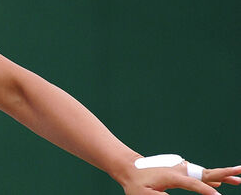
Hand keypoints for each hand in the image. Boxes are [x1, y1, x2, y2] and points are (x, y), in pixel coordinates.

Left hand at [122, 162, 240, 194]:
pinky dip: (213, 177)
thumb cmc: (135, 183)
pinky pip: (200, 175)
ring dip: (223, 176)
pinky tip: (222, 181)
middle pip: (206, 173)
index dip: (207, 191)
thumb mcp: (143, 193)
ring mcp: (181, 169)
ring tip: (239, 179)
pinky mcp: (180, 171)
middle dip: (224, 173)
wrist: (130, 168)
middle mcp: (180, 170)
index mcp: (172, 175)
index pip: (194, 184)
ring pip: (206, 173)